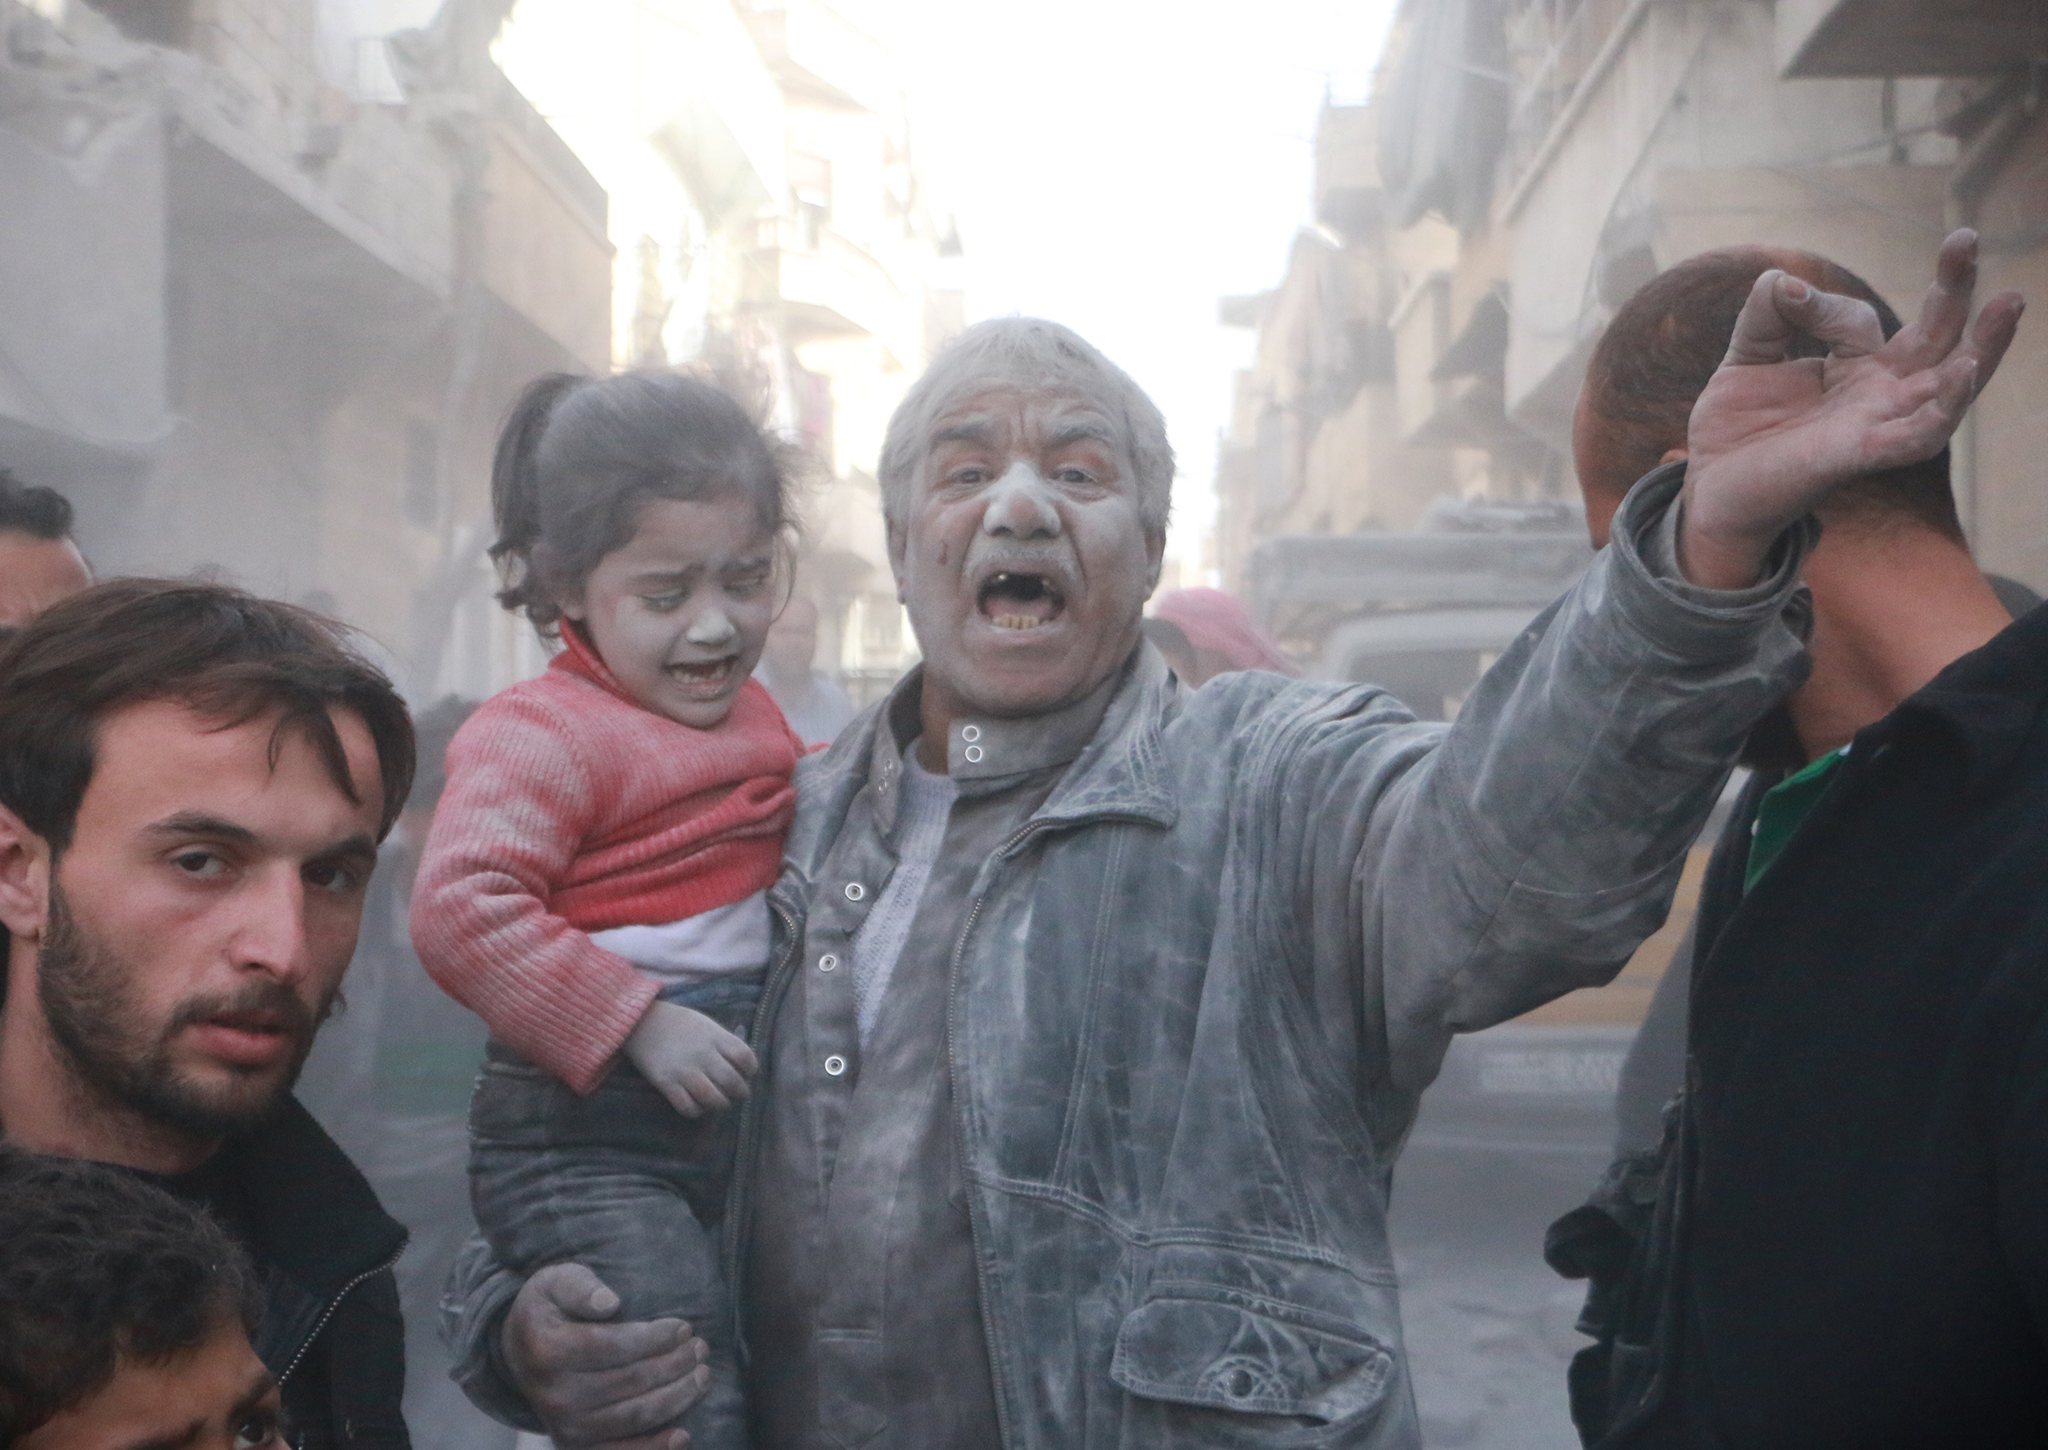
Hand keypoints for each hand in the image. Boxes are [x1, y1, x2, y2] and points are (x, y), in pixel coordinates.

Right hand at [502, 1263, 708, 1449]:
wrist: (518, 1352)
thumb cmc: (549, 1310)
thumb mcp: (556, 1281)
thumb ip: (582, 1287)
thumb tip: (609, 1301)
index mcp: (548, 1350)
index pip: (613, 1346)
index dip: (654, 1338)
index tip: (683, 1327)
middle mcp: (555, 1394)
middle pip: (630, 1381)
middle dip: (674, 1364)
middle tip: (701, 1349)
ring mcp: (564, 1426)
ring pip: (634, 1416)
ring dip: (676, 1397)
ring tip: (702, 1376)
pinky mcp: (574, 1445)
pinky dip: (653, 1447)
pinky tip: (683, 1436)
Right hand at [624, 1001, 757, 1116]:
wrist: (642, 1022)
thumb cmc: (678, 1023)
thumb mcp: (706, 1025)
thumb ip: (724, 1043)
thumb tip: (741, 1065)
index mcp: (716, 1037)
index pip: (746, 1058)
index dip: (750, 1070)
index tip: (746, 1073)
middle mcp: (704, 1054)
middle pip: (733, 1082)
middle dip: (740, 1092)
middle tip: (736, 1093)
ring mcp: (685, 1070)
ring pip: (713, 1099)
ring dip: (720, 1104)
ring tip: (718, 1101)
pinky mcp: (667, 1084)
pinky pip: (688, 1108)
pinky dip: (697, 1111)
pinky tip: (696, 1104)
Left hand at [1679, 228, 2023, 587]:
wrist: (1707, 489)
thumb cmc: (1735, 428)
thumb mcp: (1747, 357)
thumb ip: (1768, 314)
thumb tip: (1786, 280)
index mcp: (1855, 369)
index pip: (1859, 320)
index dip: (1819, 303)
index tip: (1786, 293)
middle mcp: (1877, 395)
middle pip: (1936, 339)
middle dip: (1956, 290)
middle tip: (1966, 237)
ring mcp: (1874, 425)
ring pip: (1949, 388)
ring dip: (1983, 349)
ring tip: (2009, 305)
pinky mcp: (1859, 455)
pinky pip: (1916, 434)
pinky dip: (1944, 406)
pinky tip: (1963, 373)